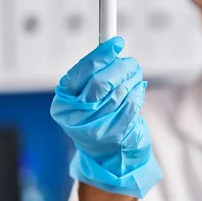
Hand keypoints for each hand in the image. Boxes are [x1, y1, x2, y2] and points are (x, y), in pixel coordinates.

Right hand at [50, 37, 161, 198]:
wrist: (107, 157)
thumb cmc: (99, 119)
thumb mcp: (87, 97)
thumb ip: (94, 74)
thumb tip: (111, 47)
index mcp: (63, 102)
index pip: (81, 72)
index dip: (100, 55)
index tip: (116, 42)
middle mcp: (75, 116)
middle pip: (100, 82)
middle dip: (120, 68)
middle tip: (131, 63)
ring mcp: (94, 128)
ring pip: (119, 92)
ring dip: (132, 80)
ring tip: (134, 78)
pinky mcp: (114, 136)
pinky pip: (131, 105)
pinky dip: (137, 94)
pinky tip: (137, 91)